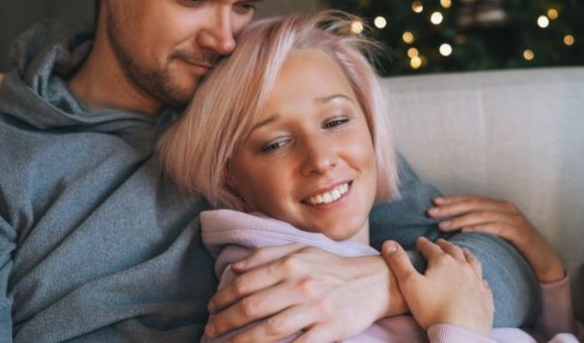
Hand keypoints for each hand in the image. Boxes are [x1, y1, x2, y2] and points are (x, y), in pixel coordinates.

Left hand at [204, 243, 405, 341]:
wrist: (373, 282)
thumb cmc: (331, 267)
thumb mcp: (301, 250)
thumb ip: (266, 255)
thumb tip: (234, 267)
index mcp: (291, 263)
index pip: (246, 282)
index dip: (222, 297)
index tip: (211, 307)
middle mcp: (300, 285)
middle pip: (252, 307)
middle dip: (225, 321)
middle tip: (210, 330)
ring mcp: (315, 309)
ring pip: (269, 330)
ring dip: (242, 341)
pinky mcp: (329, 330)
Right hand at [382, 237, 493, 334]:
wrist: (461, 332)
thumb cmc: (433, 309)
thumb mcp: (409, 284)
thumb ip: (399, 262)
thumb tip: (388, 242)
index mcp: (443, 262)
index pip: (431, 248)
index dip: (424, 244)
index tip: (419, 241)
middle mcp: (462, 267)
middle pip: (454, 251)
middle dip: (445, 245)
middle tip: (440, 242)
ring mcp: (477, 282)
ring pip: (472, 262)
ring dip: (465, 255)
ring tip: (462, 251)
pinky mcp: (485, 297)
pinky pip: (483, 282)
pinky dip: (479, 277)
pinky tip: (479, 279)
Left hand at [427, 194, 564, 282]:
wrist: (544, 261)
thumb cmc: (515, 248)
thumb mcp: (495, 233)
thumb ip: (479, 225)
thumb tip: (451, 225)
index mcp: (498, 205)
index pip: (471, 199)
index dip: (452, 200)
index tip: (433, 203)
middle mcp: (506, 208)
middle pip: (473, 204)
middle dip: (451, 208)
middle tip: (431, 213)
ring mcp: (514, 218)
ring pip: (481, 215)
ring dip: (460, 219)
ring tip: (443, 225)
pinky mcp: (519, 232)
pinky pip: (495, 227)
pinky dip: (478, 227)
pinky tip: (464, 230)